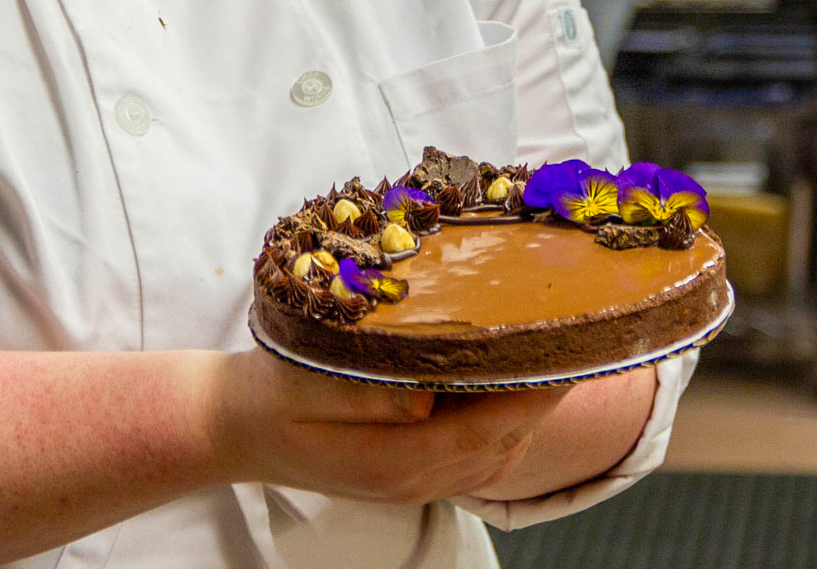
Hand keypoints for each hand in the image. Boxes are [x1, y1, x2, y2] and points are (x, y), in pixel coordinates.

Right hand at [208, 348, 570, 503]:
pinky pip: (482, 452)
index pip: (488, 429)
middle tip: (585, 334)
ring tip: (563, 351)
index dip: (537, 391)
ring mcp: (417, 483)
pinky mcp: (415, 471)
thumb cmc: (264, 396)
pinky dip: (511, 418)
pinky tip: (520, 382)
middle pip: (508, 442)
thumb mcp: (301, 384)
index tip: (571, 346)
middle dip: (550, 391)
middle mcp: (416, 480)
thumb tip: (427, 396)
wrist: (231, 429)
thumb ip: (363, 394)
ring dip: (536, 406)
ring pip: (502, 451)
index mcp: (392, 461)